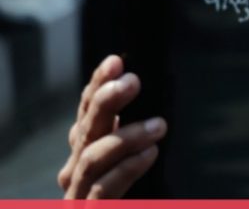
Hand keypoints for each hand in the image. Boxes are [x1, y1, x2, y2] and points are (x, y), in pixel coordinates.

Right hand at [58, 55, 166, 198]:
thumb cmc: (142, 194)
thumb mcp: (141, 157)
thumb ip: (143, 133)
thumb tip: (163, 101)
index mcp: (88, 151)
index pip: (88, 112)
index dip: (98, 85)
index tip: (116, 61)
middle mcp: (77, 171)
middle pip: (87, 129)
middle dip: (106, 101)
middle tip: (132, 81)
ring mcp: (79, 194)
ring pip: (92, 158)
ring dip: (125, 137)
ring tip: (158, 126)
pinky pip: (102, 190)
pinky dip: (126, 170)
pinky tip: (149, 155)